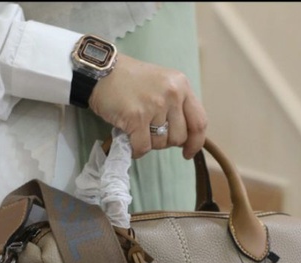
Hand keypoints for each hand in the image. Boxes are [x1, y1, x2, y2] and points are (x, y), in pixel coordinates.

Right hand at [89, 53, 206, 159]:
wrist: (100, 71)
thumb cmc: (130, 80)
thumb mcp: (162, 84)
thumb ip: (176, 106)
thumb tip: (184, 138)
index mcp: (181, 85)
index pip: (199, 122)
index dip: (195, 142)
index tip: (188, 152)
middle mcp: (172, 94)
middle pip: (179, 137)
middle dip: (165, 141)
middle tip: (149, 131)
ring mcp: (154, 105)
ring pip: (161, 143)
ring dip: (148, 143)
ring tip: (137, 128)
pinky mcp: (137, 117)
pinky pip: (143, 147)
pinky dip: (135, 149)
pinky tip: (129, 141)